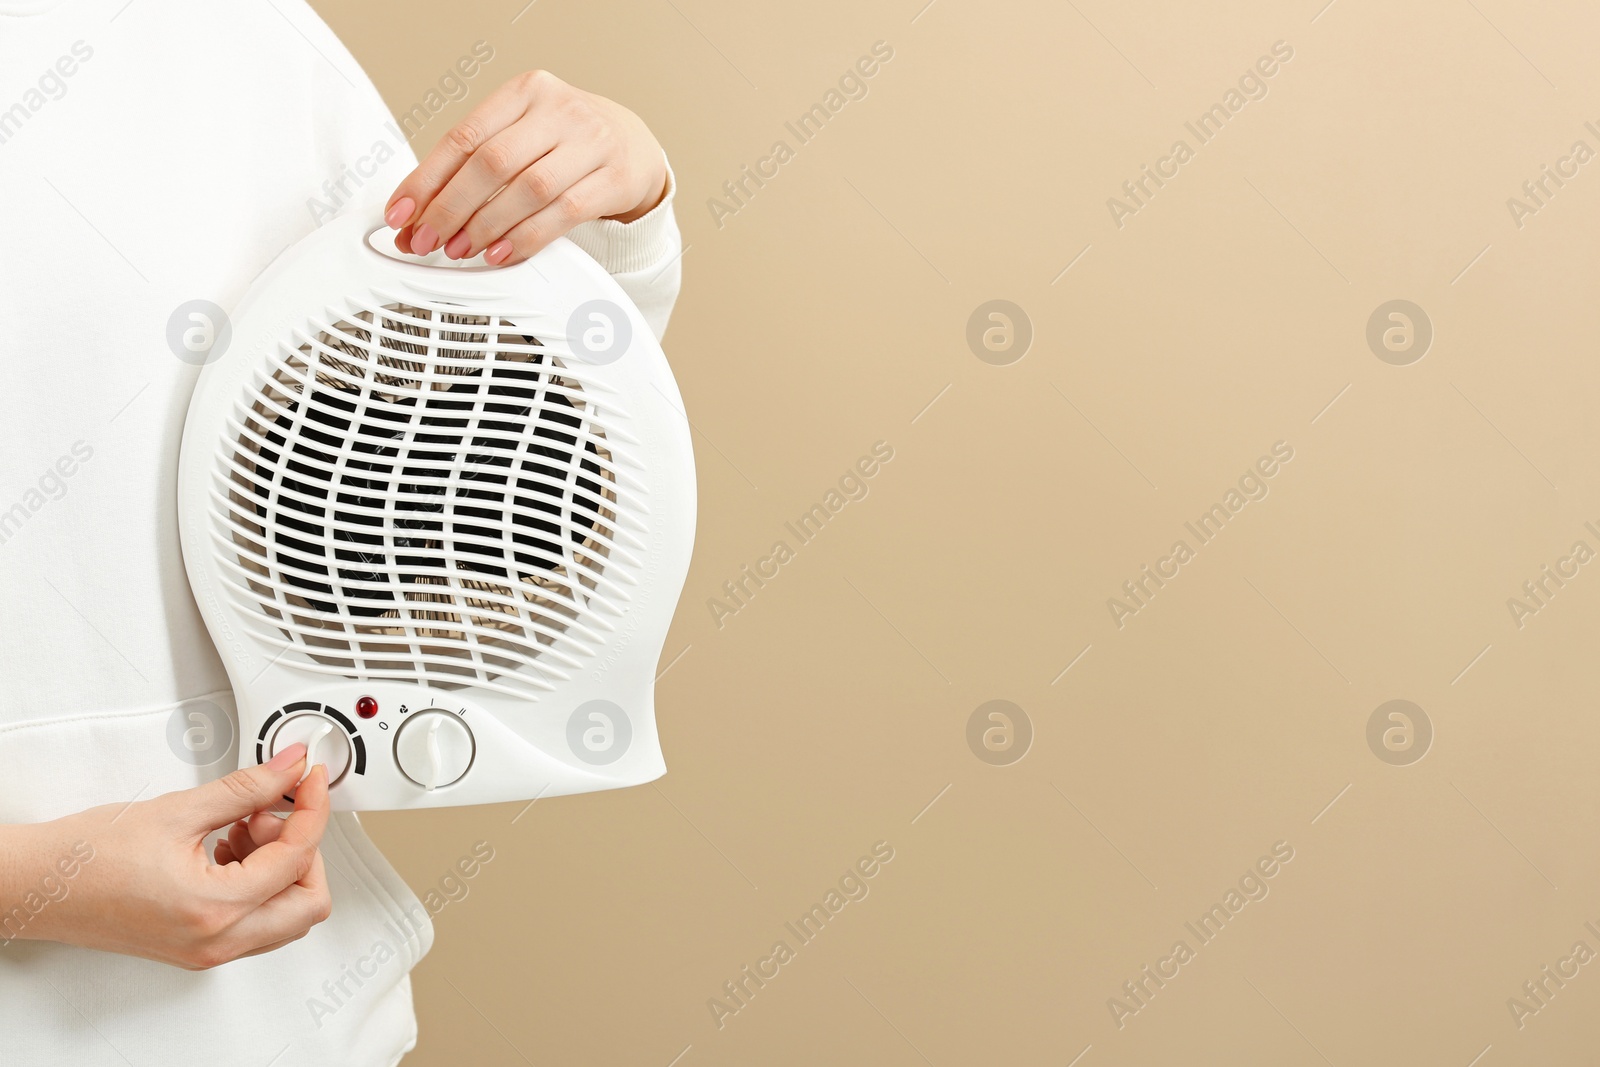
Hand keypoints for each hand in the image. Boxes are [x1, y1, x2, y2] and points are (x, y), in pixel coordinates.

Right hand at [4, 743, 331, 969]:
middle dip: (304, 848)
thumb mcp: (178, 810)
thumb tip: (289, 768)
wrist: (36, 886)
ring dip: (282, 866)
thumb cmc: (86, 858)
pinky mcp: (198, 948)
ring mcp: (209, 951)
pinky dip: (260, 883)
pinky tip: (230, 846)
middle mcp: (218, 942)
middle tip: (278, 809)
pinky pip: (257, 922)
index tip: (311, 779)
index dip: (314, 809)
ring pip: (287, 915)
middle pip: (308, 901)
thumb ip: (247, 788)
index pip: (299, 858)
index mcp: (216, 910)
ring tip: (245, 825)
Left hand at [384, 70, 668, 266]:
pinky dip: (527, 238)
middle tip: (427, 239)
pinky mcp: (614, 178)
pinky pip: (563, 214)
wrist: (634, 144)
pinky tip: (503, 253)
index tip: (402, 213)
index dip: (427, 179)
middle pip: (492, 162)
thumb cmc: (566, 142)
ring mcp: (591, 142)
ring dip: (486, 226)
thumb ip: (476, 164)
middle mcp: (559, 110)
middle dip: (451, 207)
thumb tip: (418, 212)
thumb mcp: (523, 134)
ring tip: (461, 249)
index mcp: (525, 91)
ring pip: (528, 188)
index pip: (464, 136)